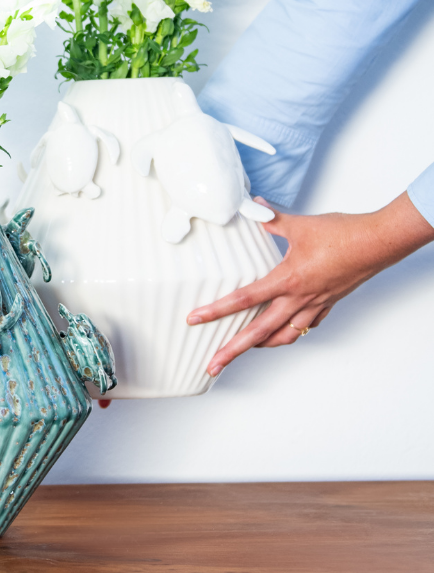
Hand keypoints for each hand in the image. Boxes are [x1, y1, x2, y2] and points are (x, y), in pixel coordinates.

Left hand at [187, 191, 433, 375]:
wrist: (378, 243)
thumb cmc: (344, 235)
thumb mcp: (300, 225)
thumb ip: (272, 218)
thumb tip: (255, 207)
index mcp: (287, 280)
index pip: (243, 299)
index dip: (215, 310)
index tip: (195, 320)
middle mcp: (299, 299)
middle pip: (258, 332)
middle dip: (232, 351)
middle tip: (213, 365)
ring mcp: (315, 305)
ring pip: (283, 335)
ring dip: (262, 345)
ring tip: (245, 350)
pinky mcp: (328, 304)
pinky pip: (305, 326)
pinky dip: (290, 331)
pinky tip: (283, 330)